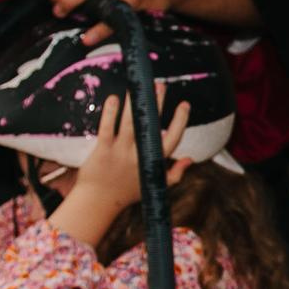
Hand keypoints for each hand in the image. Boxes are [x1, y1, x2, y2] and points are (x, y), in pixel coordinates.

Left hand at [69, 88, 190, 213]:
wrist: (98, 203)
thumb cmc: (127, 193)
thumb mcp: (155, 185)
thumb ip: (175, 173)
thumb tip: (191, 158)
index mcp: (154, 162)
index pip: (173, 139)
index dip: (180, 121)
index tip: (184, 104)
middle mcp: (139, 155)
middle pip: (152, 126)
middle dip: (157, 104)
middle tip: (160, 85)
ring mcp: (121, 152)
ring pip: (130, 124)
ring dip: (134, 104)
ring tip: (138, 86)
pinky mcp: (103, 150)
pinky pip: (107, 128)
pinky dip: (111, 113)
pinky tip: (114, 98)